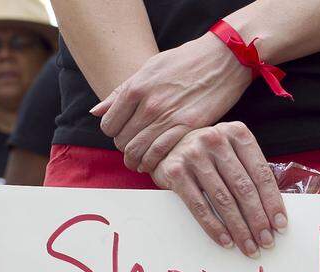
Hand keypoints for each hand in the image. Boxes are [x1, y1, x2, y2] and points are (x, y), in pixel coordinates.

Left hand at [93, 32, 251, 172]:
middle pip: (122, 140)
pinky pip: (160, 153)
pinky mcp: (188, 127)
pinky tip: (153, 164)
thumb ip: (122, 91)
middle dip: (123, 148)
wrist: (223, 59)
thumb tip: (96, 111)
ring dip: (135, 160)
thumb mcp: (149, 68)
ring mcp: (168, 117)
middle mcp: (149, 104)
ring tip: (139, 162)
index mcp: (136, 87)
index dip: (112, 133)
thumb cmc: (187, 61)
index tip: (121, 134)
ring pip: (138, 151)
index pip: (109, 124)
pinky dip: (152, 163)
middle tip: (131, 149)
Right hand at [150, 122, 286, 257]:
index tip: (281, 225)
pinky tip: (226, 241)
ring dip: (239, 229)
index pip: (261, 173)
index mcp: (237, 133)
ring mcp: (194, 154)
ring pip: (223, 200)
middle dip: (258, 220)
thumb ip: (250, 173)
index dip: (273, 202)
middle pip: (243, 188)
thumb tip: (273, 214)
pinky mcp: (175, 171)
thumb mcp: (231, 153)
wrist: (165, 146)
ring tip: (249, 247)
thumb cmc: (208, 155)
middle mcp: (216, 140)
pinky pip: (199, 206)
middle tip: (267, 242)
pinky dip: (214, 227)